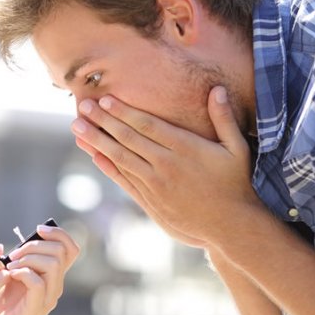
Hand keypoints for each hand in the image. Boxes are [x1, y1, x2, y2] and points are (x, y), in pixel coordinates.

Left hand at [0, 224, 79, 314]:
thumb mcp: (10, 277)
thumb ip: (19, 260)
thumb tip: (19, 239)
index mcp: (52, 276)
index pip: (71, 248)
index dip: (58, 233)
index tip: (37, 230)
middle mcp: (55, 286)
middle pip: (61, 251)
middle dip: (34, 245)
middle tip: (13, 254)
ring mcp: (48, 297)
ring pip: (52, 263)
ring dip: (28, 257)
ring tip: (9, 265)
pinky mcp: (36, 308)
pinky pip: (37, 282)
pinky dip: (22, 273)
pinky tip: (7, 275)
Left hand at [71, 87, 261, 247]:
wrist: (230, 225)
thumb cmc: (236, 183)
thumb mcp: (237, 148)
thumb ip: (224, 119)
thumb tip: (217, 90)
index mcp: (185, 148)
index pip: (147, 125)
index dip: (124, 112)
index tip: (105, 99)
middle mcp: (166, 165)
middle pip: (128, 138)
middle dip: (102, 121)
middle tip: (82, 105)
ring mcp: (156, 185)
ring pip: (120, 158)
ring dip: (96, 141)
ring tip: (77, 127)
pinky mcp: (151, 202)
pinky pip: (124, 181)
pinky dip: (108, 167)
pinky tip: (94, 155)